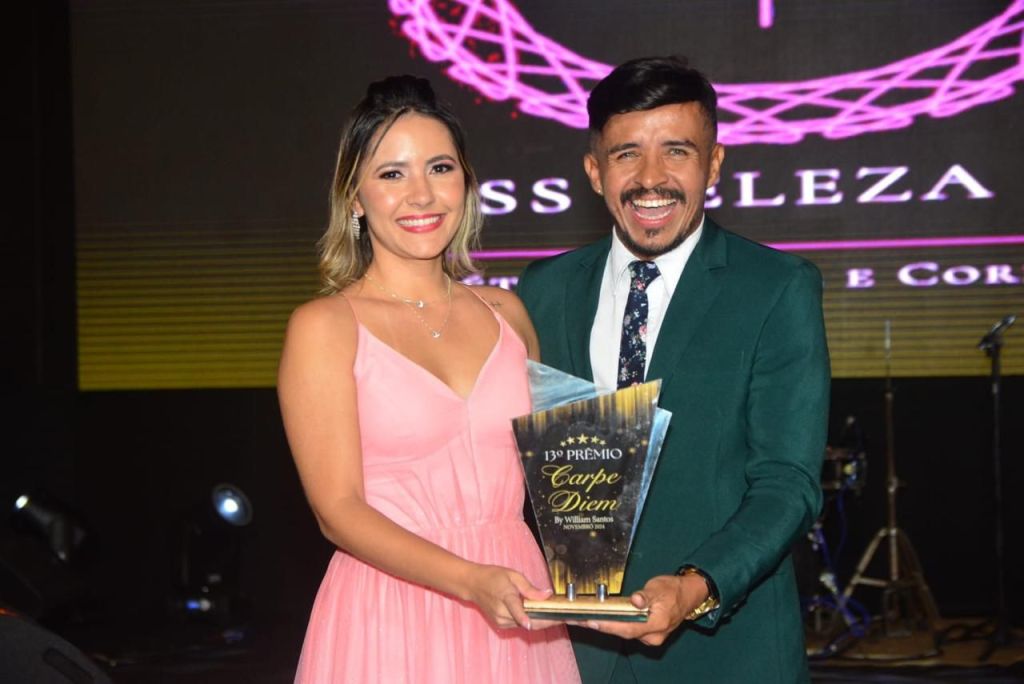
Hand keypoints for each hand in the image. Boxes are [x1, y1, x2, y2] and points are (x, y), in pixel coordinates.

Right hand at [463, 564, 553, 629]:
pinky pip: (520, 625)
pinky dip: (532, 621)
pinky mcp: (502, 625)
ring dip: (541, 622)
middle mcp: (502, 613)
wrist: (473, 585)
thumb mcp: (513, 575)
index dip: (523, 617)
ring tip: (556, 615)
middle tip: (564, 617)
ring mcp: (501, 621)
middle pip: (527, 621)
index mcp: (505, 597)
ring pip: (526, 626)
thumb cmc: (493, 576)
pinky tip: (541, 615)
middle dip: (546, 621)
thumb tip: (547, 594)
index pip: (515, 609)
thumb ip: (530, 588)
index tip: (531, 622)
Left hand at [582, 573, 707, 645]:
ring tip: (583, 619)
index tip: (591, 621)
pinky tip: (599, 620)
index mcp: (658, 623)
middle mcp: (653, 635)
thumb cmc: (673, 589)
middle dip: (600, 626)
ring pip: (624, 632)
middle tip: (578, 620)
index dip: (609, 626)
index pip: (629, 627)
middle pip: (623, 632)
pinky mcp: (647, 634)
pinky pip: (627, 630)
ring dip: (604, 626)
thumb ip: (646, 595)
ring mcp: (650, 637)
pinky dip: (613, 625)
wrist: (688, 596)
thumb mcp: (659, 587)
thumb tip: (636, 600)